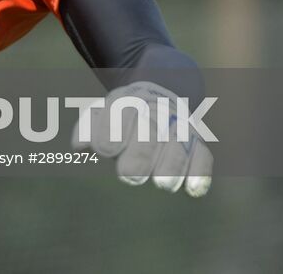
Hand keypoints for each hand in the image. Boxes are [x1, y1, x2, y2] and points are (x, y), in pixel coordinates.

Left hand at [74, 81, 212, 196]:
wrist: (161, 93)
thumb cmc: (122, 114)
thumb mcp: (102, 112)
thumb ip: (89, 127)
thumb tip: (79, 145)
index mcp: (130, 102)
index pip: (121, 113)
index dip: (112, 131)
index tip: (103, 150)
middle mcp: (158, 112)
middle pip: (152, 130)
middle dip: (141, 152)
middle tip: (128, 175)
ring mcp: (180, 126)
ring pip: (179, 143)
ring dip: (172, 164)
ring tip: (163, 184)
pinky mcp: (198, 144)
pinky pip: (203, 156)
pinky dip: (200, 172)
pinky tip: (192, 190)